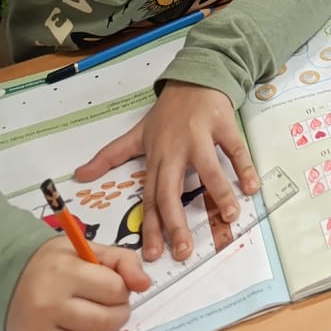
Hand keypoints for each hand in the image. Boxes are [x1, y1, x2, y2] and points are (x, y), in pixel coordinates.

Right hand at [5, 235, 149, 330]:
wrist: (8, 279)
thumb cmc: (54, 262)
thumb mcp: (87, 249)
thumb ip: (122, 260)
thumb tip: (145, 284)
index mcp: (64, 271)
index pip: (115, 290)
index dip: (123, 288)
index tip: (115, 285)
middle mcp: (50, 303)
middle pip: (107, 320)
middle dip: (120, 312)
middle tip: (114, 304)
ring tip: (101, 317)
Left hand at [76, 83, 257, 264]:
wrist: (195, 76)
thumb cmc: (167, 113)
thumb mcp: (137, 134)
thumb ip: (110, 156)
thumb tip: (78, 175)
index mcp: (155, 158)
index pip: (150, 198)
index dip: (151, 227)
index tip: (154, 254)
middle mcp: (175, 150)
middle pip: (172, 189)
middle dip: (177, 222)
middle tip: (184, 250)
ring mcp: (199, 136)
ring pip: (208, 168)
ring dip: (219, 193)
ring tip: (230, 216)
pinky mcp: (222, 123)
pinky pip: (234, 148)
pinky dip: (244, 167)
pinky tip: (252, 187)